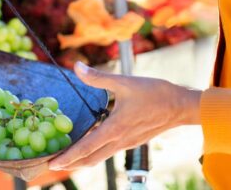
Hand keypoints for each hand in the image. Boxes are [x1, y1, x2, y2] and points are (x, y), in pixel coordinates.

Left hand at [48, 62, 201, 170]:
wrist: (179, 106)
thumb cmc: (154, 93)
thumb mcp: (124, 82)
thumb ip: (98, 77)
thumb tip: (76, 67)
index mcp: (115, 128)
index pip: (85, 148)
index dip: (67, 156)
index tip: (51, 163)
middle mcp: (119, 141)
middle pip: (90, 159)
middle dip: (71, 163)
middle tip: (53, 163)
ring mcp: (127, 143)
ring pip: (100, 157)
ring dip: (83, 159)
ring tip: (69, 156)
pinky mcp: (133, 141)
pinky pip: (110, 151)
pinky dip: (97, 152)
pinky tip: (94, 143)